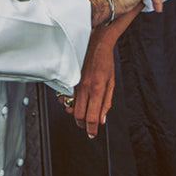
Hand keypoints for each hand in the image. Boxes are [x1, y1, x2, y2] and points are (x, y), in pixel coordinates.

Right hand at [62, 2, 142, 136]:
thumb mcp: (111, 82)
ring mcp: (74, 82)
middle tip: (86, 126)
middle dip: (83, 124)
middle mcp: (84, 87)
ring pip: (70, 107)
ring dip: (75, 113)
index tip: (92, 134)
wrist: (95, 41)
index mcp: (97, 89)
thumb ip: (106, 102)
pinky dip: (68, 101)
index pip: (92, 117)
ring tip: (81, 112)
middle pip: (79, 115)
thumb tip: (102, 120)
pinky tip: (73, 100)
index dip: (91, 129)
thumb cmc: (105, 60)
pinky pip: (64, 96)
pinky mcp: (68, 78)